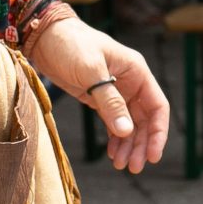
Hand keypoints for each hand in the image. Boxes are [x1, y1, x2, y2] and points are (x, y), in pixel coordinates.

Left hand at [26, 16, 169, 172]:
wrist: (44, 36)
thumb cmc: (70, 45)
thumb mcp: (91, 71)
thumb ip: (109, 101)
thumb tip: (126, 130)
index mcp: (136, 71)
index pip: (157, 106)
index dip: (158, 132)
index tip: (152, 155)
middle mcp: (129, 82)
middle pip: (145, 119)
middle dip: (141, 144)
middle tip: (133, 167)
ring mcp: (114, 91)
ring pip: (129, 123)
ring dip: (128, 144)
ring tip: (121, 165)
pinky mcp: (98, 98)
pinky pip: (113, 122)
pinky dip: (115, 138)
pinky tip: (112, 152)